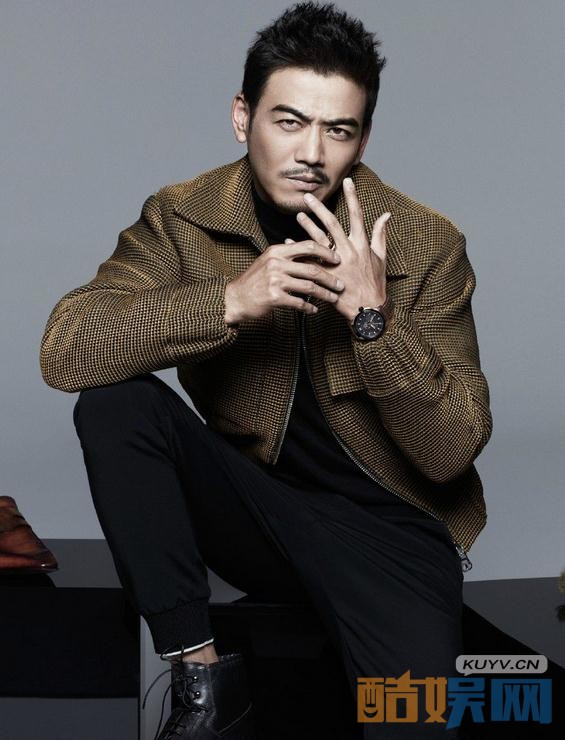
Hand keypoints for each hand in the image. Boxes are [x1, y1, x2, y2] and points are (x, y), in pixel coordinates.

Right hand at [224, 240, 343, 324]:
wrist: (236, 297)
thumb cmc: (255, 280)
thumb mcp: (269, 261)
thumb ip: (288, 256)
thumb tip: (312, 252)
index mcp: (277, 251)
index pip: (308, 246)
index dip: (326, 252)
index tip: (337, 259)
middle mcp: (276, 264)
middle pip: (312, 269)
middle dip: (330, 278)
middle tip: (341, 284)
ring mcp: (275, 281)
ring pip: (309, 287)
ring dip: (324, 294)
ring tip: (333, 298)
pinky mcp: (274, 297)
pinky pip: (298, 302)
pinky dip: (309, 307)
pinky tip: (314, 310)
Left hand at [295, 177, 390, 322]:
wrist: (367, 310)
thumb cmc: (374, 283)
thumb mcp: (381, 258)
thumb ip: (380, 235)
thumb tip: (386, 215)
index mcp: (362, 245)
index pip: (358, 215)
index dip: (353, 197)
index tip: (347, 181)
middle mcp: (349, 252)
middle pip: (332, 224)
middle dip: (320, 208)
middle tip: (308, 196)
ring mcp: (336, 264)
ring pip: (318, 240)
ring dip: (307, 226)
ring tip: (298, 214)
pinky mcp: (325, 276)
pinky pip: (308, 260)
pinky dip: (299, 250)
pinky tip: (288, 242)